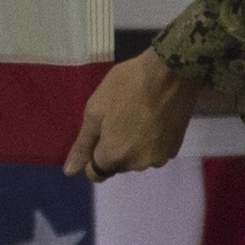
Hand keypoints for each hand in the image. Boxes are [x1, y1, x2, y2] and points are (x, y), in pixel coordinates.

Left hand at [65, 48, 193, 179]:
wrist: (172, 71)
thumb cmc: (127, 86)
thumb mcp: (95, 111)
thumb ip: (83, 145)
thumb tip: (69, 172)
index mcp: (115, 156)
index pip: (95, 173)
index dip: (92, 154)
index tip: (100, 131)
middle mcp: (138, 164)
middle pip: (117, 165)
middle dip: (113, 148)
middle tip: (118, 117)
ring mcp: (159, 157)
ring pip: (136, 158)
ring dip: (133, 145)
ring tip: (137, 115)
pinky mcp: (175, 148)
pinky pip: (154, 151)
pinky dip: (150, 140)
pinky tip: (153, 119)